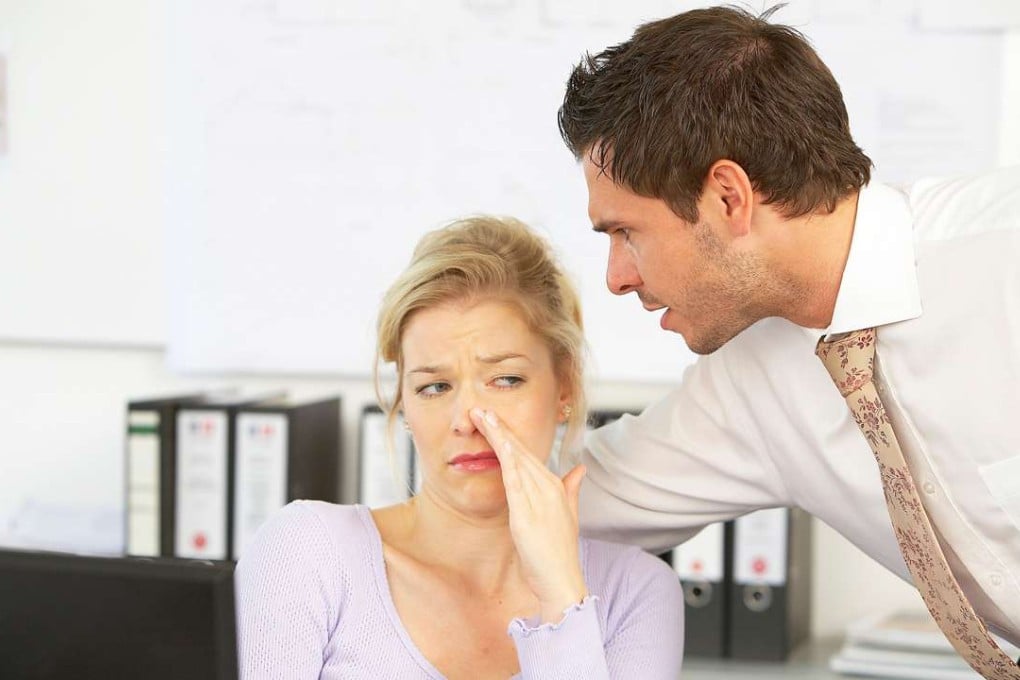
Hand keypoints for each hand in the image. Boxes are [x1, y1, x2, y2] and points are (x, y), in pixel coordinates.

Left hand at [469, 407, 588, 622]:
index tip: (493, 420)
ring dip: (499, 436)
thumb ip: (572, 489)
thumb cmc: (559, 553)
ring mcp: (539, 499)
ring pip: (516, 460)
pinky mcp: (527, 514)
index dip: (510, 435)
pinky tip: (499, 444)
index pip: (529, 455)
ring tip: (482, 417)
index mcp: (556, 488)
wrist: (562, 581)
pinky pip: (515, 480)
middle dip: (500, 428)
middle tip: (480, 409)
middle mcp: (549, 488)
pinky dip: (507, 460)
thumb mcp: (567, 516)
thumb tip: (580, 469)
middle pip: (521, 451)